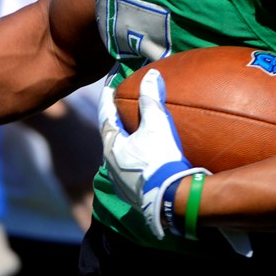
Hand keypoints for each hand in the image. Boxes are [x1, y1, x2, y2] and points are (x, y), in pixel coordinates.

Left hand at [98, 71, 252, 255]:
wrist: (170, 200)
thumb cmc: (160, 160)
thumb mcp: (157, 125)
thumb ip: (152, 100)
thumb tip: (151, 75)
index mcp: (111, 145)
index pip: (105, 115)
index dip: (108, 99)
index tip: (109, 86)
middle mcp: (110, 163)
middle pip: (110, 137)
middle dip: (115, 123)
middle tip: (121, 110)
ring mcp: (120, 181)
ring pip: (119, 156)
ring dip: (125, 144)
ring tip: (134, 135)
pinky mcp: (133, 194)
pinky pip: (131, 171)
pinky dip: (136, 160)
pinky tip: (146, 160)